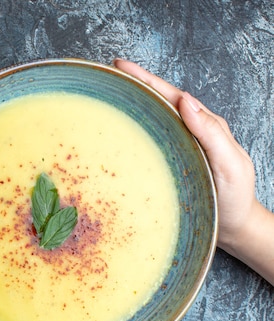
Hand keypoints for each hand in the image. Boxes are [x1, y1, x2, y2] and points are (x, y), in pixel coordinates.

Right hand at [114, 59, 273, 283]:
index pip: (171, 96)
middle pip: (159, 101)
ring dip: (132, 104)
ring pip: (153, 119)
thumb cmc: (234, 198)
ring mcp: (177, 147)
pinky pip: (149, 139)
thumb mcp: (230, 164)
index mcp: (204, 126)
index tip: (122, 66)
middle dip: (135, 84)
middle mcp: (188, 133)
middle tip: (110, 72)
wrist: (233, 229)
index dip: (146, 79)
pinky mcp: (168, 163)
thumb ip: (212, 134)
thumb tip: (186, 102)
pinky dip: (134, 129)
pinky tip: (119, 130)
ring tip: (110, 92)